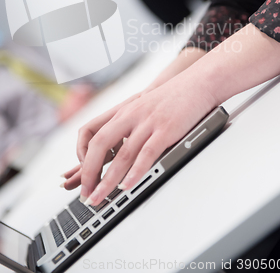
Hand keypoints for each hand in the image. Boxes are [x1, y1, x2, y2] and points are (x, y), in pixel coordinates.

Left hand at [62, 73, 213, 205]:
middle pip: (99, 144)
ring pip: (121, 155)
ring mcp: (147, 123)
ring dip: (107, 181)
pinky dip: (135, 173)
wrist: (198, 82)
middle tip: (87, 193)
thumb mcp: (143, 106)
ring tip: (100, 198)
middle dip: (89, 172)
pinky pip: (146, 154)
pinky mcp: (166, 130)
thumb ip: (129, 124)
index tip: (81, 171)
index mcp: (123, 111)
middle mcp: (131, 115)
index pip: (89, 130)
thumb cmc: (172, 97)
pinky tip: (127, 186)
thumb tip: (118, 147)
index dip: (81, 152)